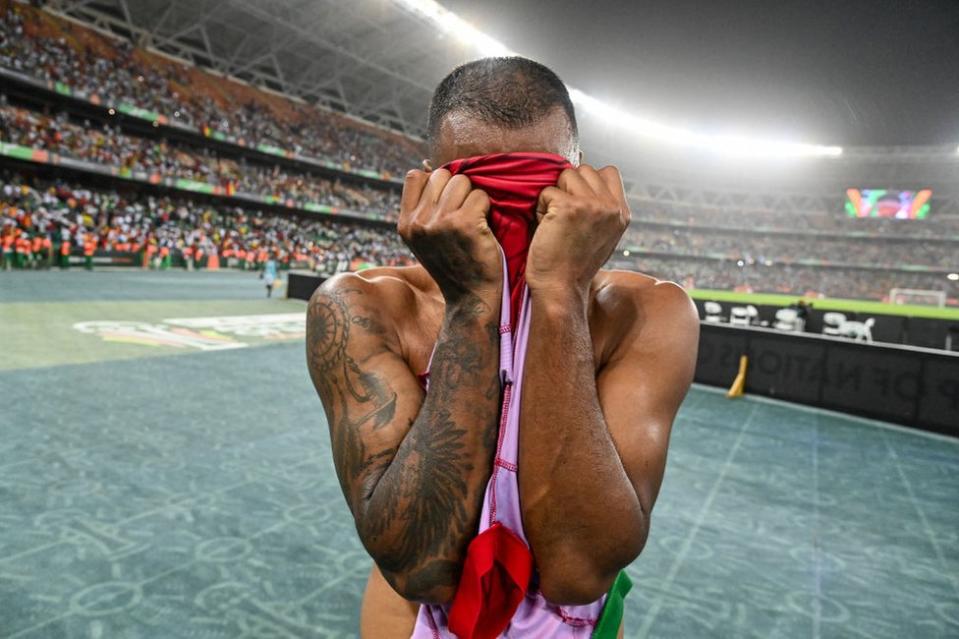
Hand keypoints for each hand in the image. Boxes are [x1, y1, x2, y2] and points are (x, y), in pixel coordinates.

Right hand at [398, 169, 501, 309]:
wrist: (471, 297)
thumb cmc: (454, 263)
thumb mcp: (427, 238)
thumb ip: (424, 207)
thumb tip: (427, 164)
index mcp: (405, 224)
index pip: (415, 176)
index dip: (435, 181)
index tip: (447, 200)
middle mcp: (418, 222)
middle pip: (442, 175)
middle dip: (457, 188)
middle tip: (464, 213)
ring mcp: (440, 223)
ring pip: (462, 182)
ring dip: (474, 197)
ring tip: (474, 220)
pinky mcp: (464, 224)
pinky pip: (480, 195)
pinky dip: (486, 207)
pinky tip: (484, 226)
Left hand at [527, 165, 629, 296]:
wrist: (560, 289)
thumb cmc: (573, 264)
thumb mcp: (600, 234)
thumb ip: (600, 206)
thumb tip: (585, 172)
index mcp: (622, 213)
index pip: (608, 172)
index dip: (587, 182)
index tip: (576, 207)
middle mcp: (611, 207)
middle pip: (584, 170)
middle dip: (568, 188)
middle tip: (563, 219)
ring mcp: (592, 205)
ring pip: (566, 175)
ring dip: (554, 195)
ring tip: (555, 222)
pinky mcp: (569, 207)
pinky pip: (546, 191)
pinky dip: (541, 208)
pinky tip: (546, 229)